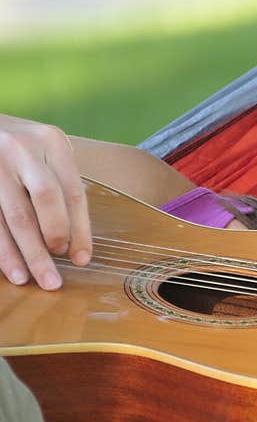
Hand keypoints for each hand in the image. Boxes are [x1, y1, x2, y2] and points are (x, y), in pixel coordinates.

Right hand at [0, 114, 90, 289]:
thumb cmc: (23, 149)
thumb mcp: (46, 153)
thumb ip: (61, 186)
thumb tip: (76, 243)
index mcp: (51, 141)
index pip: (72, 192)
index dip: (80, 230)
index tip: (82, 260)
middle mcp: (22, 148)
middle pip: (45, 199)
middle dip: (54, 239)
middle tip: (57, 272)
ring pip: (13, 214)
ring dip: (24, 252)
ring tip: (33, 280)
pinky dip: (1, 248)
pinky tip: (10, 268)